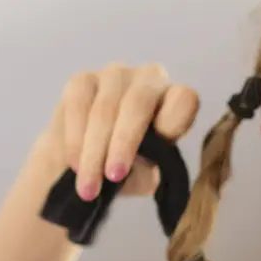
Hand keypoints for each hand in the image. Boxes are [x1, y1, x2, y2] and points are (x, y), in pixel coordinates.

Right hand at [37, 63, 199, 200]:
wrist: (84, 164)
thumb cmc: (126, 170)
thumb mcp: (144, 177)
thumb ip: (147, 168)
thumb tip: (139, 159)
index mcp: (176, 99)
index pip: (184, 100)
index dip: (173, 122)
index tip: (155, 157)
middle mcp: (150, 78)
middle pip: (139, 103)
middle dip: (123, 143)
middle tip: (112, 177)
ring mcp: (115, 74)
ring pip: (105, 109)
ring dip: (95, 150)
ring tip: (89, 185)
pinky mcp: (82, 79)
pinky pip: (78, 106)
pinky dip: (76, 139)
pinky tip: (75, 164)